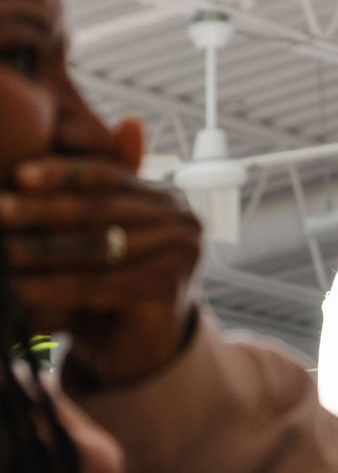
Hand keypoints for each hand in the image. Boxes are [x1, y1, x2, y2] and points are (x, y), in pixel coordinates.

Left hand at [0, 118, 202, 386]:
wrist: (138, 354)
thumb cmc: (112, 289)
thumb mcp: (105, 232)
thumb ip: (103, 187)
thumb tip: (128, 117)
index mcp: (168, 198)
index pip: (111, 176)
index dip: (64, 173)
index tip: (20, 172)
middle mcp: (184, 221)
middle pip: (102, 210)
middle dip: (43, 210)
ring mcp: (182, 255)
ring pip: (97, 247)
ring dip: (39, 250)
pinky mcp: (169, 290)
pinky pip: (97, 284)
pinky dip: (52, 288)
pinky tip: (18, 290)